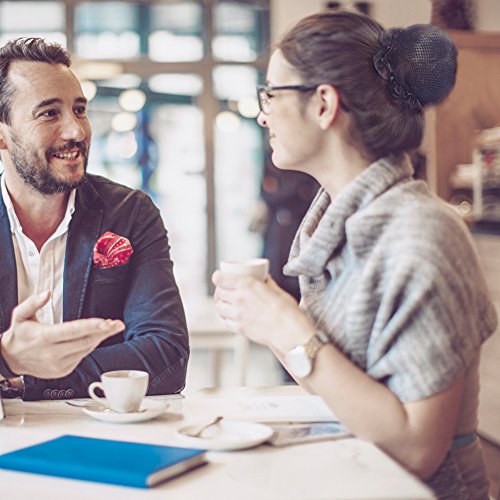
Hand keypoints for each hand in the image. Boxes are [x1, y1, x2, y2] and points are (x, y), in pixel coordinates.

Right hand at [0, 291, 124, 378]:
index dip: (92, 326)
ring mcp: (59, 365)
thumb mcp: (20, 315)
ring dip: (99, 338)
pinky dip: (90, 346)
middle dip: (104, 332)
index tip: (107, 322)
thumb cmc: (19, 335)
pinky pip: (82, 356)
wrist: (10, 360)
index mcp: (44, 338)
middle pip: (85, 341)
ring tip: (111, 327)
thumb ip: (32, 303)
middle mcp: (52, 353)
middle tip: (118, 324)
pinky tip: (95, 337)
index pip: (73, 331)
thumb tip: (46, 293)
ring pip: (86, 349)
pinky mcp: (63, 371)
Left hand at [212, 271, 314, 353]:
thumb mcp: (276, 289)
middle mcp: (239, 298)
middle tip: (225, 291)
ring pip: (219, 307)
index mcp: (247, 285)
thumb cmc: (287, 311)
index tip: (219, 277)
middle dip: (220, 291)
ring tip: (228, 304)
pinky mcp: (239, 328)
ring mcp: (237, 314)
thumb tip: (264, 278)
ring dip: (222, 304)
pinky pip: (226, 321)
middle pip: (218, 293)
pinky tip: (233, 316)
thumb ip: (266, 282)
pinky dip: (227, 318)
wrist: (289, 332)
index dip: (218, 277)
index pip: (220, 278)